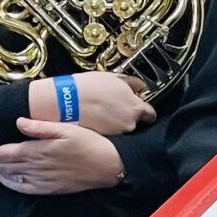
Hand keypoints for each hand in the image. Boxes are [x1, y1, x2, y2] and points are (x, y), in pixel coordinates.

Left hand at [0, 118, 126, 194]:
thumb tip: (19, 122)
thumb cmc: (89, 143)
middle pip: (3, 166)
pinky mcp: (50, 187)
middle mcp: (36, 167)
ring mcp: (43, 179)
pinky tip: (5, 180)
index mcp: (37, 151)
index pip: (4, 153)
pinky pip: (25, 188)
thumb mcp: (66, 129)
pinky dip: (12, 184)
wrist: (108, 166)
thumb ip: (40, 127)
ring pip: (12, 177)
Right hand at [29, 72, 153, 135]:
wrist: (66, 102)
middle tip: (116, 107)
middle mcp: (130, 123)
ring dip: (116, 122)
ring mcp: (116, 133)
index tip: (140, 108)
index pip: (150, 114)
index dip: (144, 111)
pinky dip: (106, 128)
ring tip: (103, 112)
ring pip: (122, 128)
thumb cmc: (88, 87)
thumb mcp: (114, 77)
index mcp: (135, 107)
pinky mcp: (104, 139)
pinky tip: (97, 119)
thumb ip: (132, 83)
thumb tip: (141, 86)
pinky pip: (110, 134)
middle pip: (136, 122)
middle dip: (128, 116)